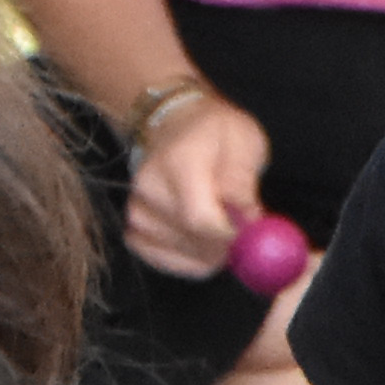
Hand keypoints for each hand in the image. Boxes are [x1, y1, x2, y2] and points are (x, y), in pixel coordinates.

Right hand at [122, 87, 274, 276]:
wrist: (176, 124)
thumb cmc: (216, 133)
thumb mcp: (244, 140)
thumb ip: (243, 181)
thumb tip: (248, 219)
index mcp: (179, 161)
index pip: (198, 216)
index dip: (229, 235)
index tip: (251, 235)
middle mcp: (150, 187)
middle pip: (190, 238)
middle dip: (225, 244)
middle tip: (243, 233)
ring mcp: (137, 209)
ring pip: (179, 252)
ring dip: (209, 252)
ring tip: (223, 228)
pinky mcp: (133, 228)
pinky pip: (162, 259)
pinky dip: (188, 260)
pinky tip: (203, 245)